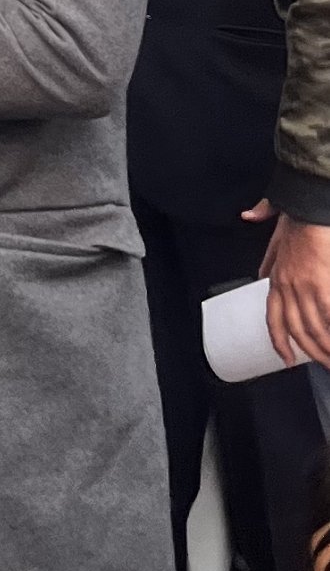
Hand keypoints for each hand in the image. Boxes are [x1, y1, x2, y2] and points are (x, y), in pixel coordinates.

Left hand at [244, 197, 329, 367]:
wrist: (310, 204)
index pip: (273, 316)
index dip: (279, 340)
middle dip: (310, 352)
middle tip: (323, 366)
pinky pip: (329, 317)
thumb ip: (266, 227)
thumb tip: (249, 217)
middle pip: (296, 329)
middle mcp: (287, 286)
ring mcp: (306, 288)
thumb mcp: (275, 221)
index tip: (285, 357)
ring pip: (314, 329)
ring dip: (325, 349)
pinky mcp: (324, 285)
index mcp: (277, 276)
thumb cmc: (299, 213)